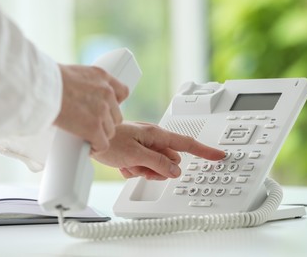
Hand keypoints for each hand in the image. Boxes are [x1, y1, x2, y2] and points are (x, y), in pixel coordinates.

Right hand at [54, 65, 128, 152]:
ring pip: (110, 131)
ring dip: (99, 136)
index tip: (104, 110)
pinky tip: (86, 148)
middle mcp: (106, 93)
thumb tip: (79, 96)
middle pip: (116, 116)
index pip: (122, 93)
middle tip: (90, 126)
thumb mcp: (73, 73)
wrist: (39, 87)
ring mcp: (101, 110)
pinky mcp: (94, 127)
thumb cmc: (46, 80)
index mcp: (102, 77)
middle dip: (105, 123)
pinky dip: (95, 148)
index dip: (114, 105)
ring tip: (85, 137)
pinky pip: (103, 144)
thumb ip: (84, 85)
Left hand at [92, 121, 225, 179]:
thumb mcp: (136, 155)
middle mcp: (153, 140)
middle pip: (169, 162)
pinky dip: (134, 170)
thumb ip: (158, 163)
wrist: (88, 139)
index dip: (204, 151)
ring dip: (143, 170)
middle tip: (140, 166)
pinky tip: (123, 164)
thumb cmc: (109, 141)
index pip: (186, 144)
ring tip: (128, 163)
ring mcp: (145, 147)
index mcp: (156, 135)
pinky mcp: (137, 153)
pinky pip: (144, 168)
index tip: (218, 155)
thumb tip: (176, 170)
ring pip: (156, 168)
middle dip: (157, 169)